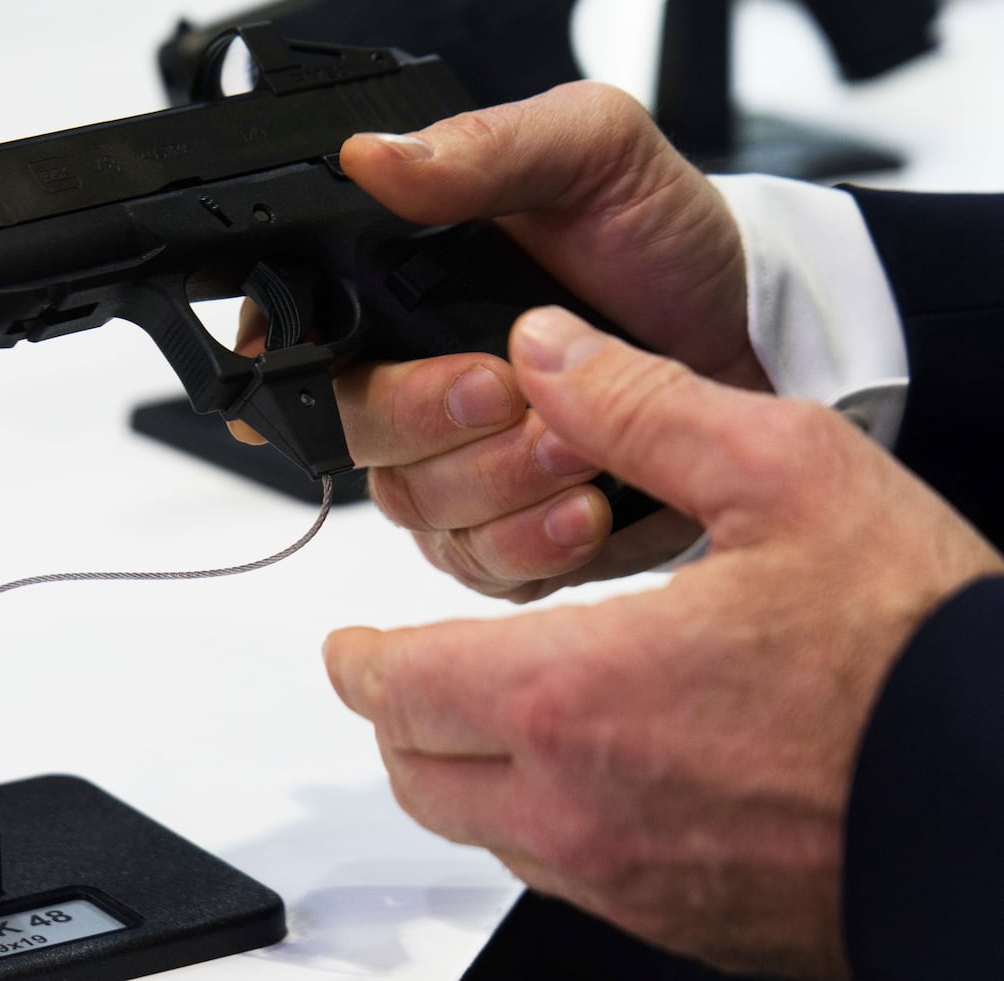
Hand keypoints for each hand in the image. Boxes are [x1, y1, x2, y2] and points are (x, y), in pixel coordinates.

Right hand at [237, 81, 769, 599]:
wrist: (758, 332)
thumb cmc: (665, 239)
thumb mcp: (588, 153)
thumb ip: (483, 151)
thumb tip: (373, 157)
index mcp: (394, 293)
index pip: (289, 338)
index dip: (285, 365)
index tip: (344, 365)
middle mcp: (407, 383)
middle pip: (350, 434)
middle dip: (428, 420)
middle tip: (507, 389)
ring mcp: (452, 466)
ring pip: (415, 509)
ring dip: (498, 482)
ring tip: (583, 444)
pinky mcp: (507, 534)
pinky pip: (478, 567)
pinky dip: (531, 546)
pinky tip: (589, 508)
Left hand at [323, 307, 1003, 977]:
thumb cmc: (920, 653)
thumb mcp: (788, 477)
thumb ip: (643, 408)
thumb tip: (549, 352)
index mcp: (575, 694)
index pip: (398, 686)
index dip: (359, 656)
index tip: (354, 641)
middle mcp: (578, 806)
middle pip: (417, 773)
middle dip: (397, 714)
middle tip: (409, 671)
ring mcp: (625, 879)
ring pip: (482, 833)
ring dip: (463, 770)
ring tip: (493, 711)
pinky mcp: (679, 923)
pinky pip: (562, 875)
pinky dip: (541, 820)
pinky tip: (592, 769)